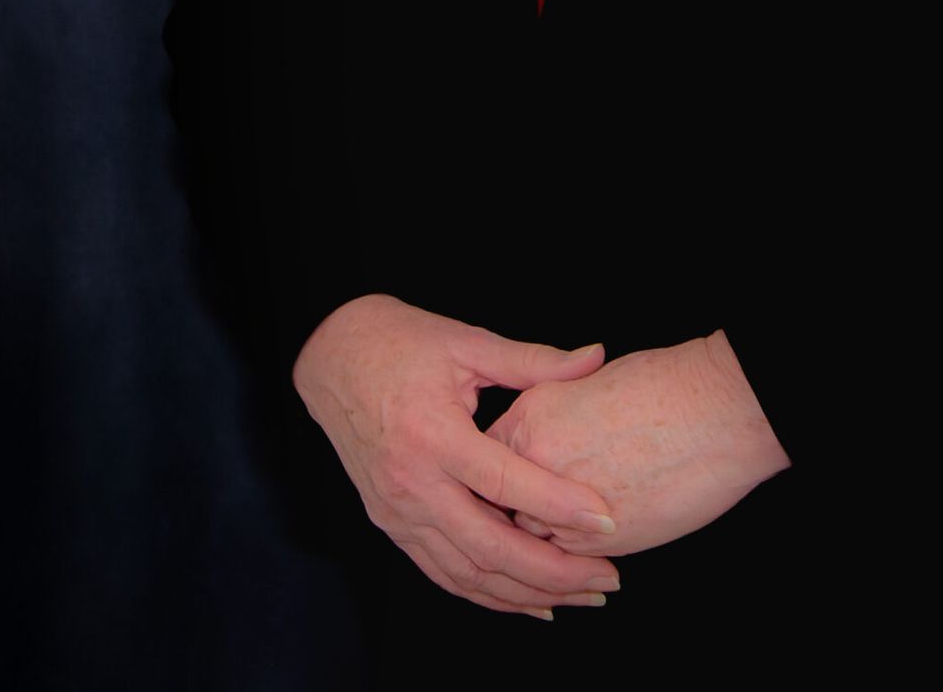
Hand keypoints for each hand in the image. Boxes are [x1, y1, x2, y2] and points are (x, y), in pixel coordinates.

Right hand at [291, 294, 626, 620]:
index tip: (607, 520)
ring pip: (467, 574)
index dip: (559, 506)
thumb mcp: (470, 343)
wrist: (335, 357)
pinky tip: (527, 599)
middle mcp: (412, 484)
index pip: (505, 484)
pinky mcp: (392, 524)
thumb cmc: (404, 343)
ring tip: (580, 595)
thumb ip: (534, 360)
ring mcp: (398, 512)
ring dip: (525, 593)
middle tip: (607, 577)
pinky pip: (442, 572)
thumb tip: (596, 356)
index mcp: (433, 435)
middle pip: (489, 546)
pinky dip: (487, 593)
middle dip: (553, 571)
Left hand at [489, 329, 790, 557]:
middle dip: (515, 510)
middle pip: (504, 504)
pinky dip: (573, 559)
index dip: (501, 472)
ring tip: (562, 534)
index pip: (493, 459)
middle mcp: (537, 464)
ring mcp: (564, 507)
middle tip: (529, 510)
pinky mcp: (598, 542)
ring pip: (533, 538)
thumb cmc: (666, 386)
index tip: (512, 480)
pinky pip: (568, 561)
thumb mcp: (593, 382)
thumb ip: (557, 412)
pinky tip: (594, 543)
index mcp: (532, 417)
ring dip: (543, 538)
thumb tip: (550, 436)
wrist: (714, 410)